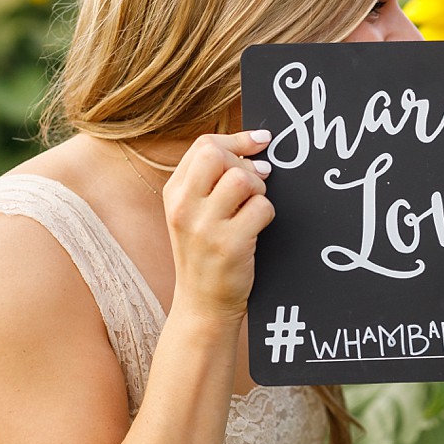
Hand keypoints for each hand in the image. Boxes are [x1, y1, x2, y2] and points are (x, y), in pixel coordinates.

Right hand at [164, 130, 273, 321]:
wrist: (203, 304)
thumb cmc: (206, 253)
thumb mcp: (193, 213)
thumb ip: (213, 179)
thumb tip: (257, 146)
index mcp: (174, 193)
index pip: (203, 145)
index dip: (238, 139)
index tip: (261, 143)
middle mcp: (184, 206)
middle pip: (216, 154)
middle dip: (244, 163)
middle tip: (253, 185)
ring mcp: (205, 226)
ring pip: (242, 179)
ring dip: (259, 190)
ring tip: (253, 208)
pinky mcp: (229, 245)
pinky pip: (262, 208)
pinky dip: (268, 214)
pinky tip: (257, 229)